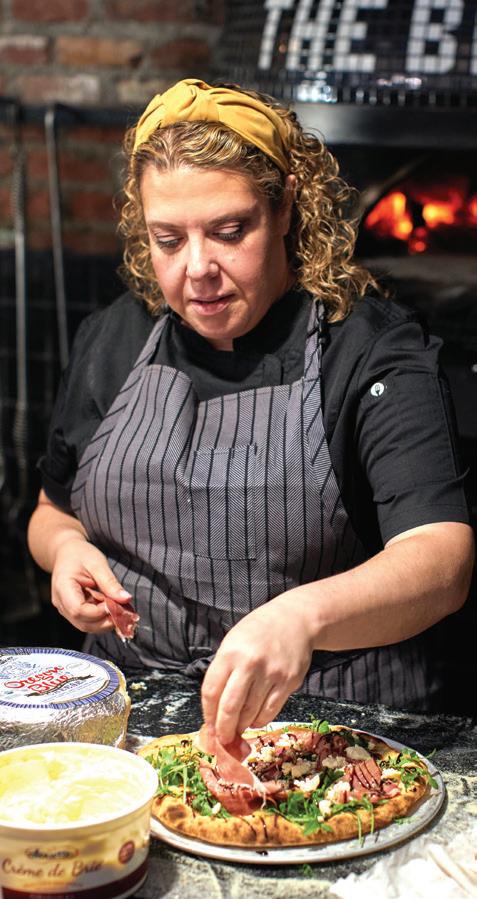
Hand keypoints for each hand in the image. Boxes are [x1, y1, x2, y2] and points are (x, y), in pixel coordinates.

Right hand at [51, 537, 131, 632]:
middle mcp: (61, 603)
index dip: (99, 612)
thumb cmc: (80, 555)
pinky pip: (88, 621)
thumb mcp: (97, 564)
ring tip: (121, 610)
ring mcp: (66, 609)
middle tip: (125, 612)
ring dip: (106, 622)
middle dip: (105, 621)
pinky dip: (102, 619)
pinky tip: (114, 610)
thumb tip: (126, 599)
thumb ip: (110, 583)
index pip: (78, 610)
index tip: (116, 604)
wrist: (67, 553)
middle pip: (83, 623)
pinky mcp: (73, 612)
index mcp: (62, 588)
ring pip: (86, 626)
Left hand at [201, 593, 313, 744]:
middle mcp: (250, 664)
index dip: (208, 714)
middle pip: (230, 708)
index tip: (209, 727)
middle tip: (222, 740)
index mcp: (230, 653)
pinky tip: (255, 718)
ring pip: (251, 713)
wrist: (295, 620)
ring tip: (239, 727)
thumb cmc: (258, 632)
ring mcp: (271, 673)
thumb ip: (223, 672)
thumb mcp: (233, 643)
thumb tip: (214, 710)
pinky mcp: (289, 682)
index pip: (212, 692)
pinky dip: (259, 720)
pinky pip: (270, 711)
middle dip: (223, 730)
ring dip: (242, 726)